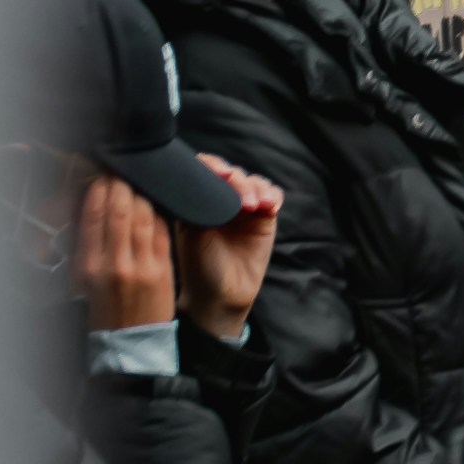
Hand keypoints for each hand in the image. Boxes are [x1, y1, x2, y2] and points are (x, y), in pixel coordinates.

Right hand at [77, 174, 175, 333]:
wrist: (130, 342)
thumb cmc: (106, 305)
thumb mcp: (86, 276)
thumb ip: (91, 242)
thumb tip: (95, 202)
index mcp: (88, 266)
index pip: (93, 215)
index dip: (100, 189)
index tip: (103, 176)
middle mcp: (113, 264)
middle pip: (120, 209)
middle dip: (122, 184)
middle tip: (124, 172)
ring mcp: (141, 265)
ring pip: (144, 214)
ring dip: (143, 192)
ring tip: (141, 182)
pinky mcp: (162, 267)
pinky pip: (162, 228)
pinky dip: (159, 210)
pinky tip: (157, 202)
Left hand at [176, 154, 281, 338]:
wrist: (219, 297)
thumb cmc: (197, 267)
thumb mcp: (190, 232)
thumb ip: (196, 203)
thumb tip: (196, 175)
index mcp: (200, 200)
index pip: (207, 170)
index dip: (213, 166)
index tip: (218, 173)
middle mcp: (223, 199)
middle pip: (234, 174)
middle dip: (237, 180)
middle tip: (237, 192)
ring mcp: (245, 208)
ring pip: (255, 182)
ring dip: (255, 189)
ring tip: (254, 205)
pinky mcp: (264, 217)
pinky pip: (273, 197)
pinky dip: (272, 196)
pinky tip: (269, 206)